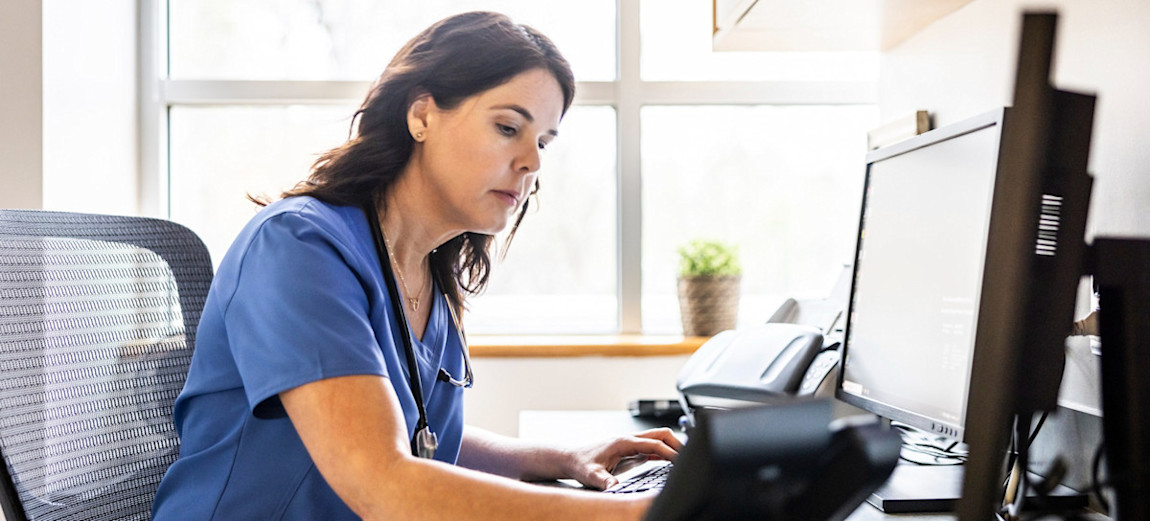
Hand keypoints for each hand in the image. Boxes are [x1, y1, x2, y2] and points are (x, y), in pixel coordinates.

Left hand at [564, 428, 682, 489]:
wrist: (572, 459)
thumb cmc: (580, 463)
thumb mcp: (591, 475)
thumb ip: (603, 481)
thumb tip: (614, 488)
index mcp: (623, 442)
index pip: (654, 443)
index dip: (669, 451)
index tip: (680, 461)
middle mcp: (629, 439)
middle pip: (661, 434)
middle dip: (677, 443)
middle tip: (689, 457)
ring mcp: (632, 444)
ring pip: (659, 438)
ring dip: (672, 446)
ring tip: (684, 460)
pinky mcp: (632, 451)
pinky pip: (653, 448)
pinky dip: (665, 453)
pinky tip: (670, 462)